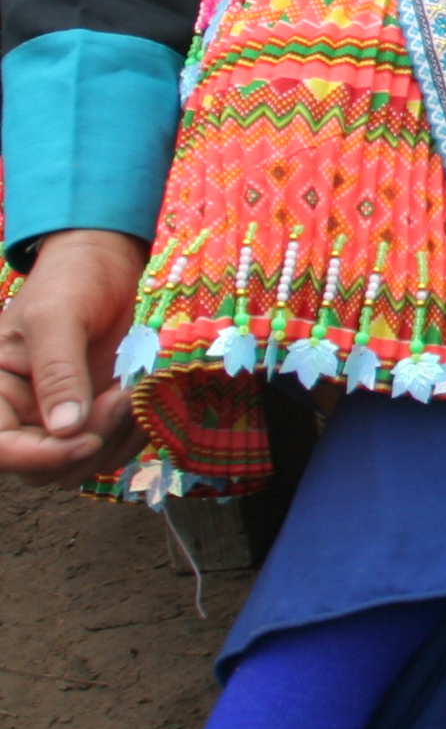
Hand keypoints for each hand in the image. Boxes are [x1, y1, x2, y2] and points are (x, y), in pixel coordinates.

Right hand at [0, 227, 146, 482]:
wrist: (108, 261)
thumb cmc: (70, 279)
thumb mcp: (56, 316)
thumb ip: (57, 371)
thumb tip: (65, 429)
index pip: (2, 449)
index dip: (39, 457)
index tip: (85, 441)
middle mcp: (24, 413)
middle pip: (46, 467)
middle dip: (88, 444)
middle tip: (120, 398)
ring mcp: (63, 417)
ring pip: (82, 464)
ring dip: (115, 439)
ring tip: (133, 392)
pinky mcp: (98, 413)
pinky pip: (113, 446)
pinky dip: (134, 434)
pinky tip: (147, 400)